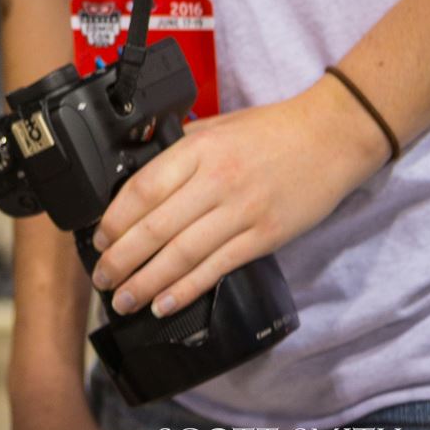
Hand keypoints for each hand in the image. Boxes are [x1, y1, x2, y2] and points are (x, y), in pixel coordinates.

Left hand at [90, 80, 389, 321]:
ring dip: (147, 282)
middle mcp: (215, 180)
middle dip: (121, 258)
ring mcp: (241, 211)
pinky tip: (165, 303)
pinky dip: (187, 290)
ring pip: (182, 254)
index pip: (144, 188)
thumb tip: (144, 181)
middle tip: (102, 278)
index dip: (115, 219)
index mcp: (198, 147)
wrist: (330, 136)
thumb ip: (182, 151)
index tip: (98, 238)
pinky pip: (217, 268)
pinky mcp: (264, 237)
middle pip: (156, 227)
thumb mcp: (217, 125)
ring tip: (124, 299)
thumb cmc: (272, 130)